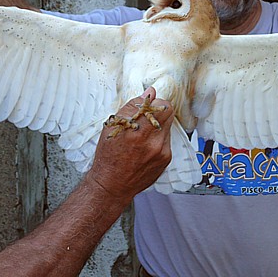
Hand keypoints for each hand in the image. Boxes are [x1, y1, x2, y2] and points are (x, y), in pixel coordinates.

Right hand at [86, 87, 172, 203]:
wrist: (112, 185)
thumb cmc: (109, 156)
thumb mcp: (113, 127)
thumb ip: (132, 107)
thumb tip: (149, 92)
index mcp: (138, 130)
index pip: (162, 105)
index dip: (155, 103)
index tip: (148, 106)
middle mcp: (153, 141)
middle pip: (168, 113)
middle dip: (158, 112)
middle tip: (146, 118)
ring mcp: (162, 151)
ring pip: (168, 126)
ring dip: (157, 126)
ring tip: (142, 135)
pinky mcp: (166, 159)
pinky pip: (167, 140)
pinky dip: (158, 139)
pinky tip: (145, 147)